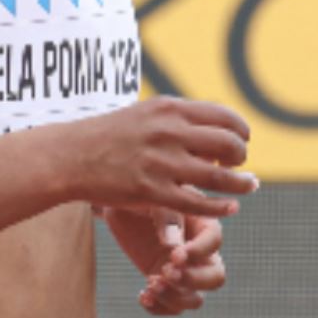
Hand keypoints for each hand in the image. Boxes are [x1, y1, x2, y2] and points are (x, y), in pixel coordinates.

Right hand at [76, 97, 257, 218]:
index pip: (226, 117)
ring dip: (243, 183)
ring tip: (249, 186)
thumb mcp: (144, 115)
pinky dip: (222, 207)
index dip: (241, 133)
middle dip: (241, 157)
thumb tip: (215, 127)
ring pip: (221, 177)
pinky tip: (229, 208)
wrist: (68, 156)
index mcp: (168, 109)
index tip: (240, 143)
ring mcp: (161, 163)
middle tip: (238, 165)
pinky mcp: (152, 191)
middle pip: (230, 145)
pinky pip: (200, 203)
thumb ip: (178, 120)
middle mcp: (168, 132)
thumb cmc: (106, 136)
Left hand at [102, 206, 227, 315]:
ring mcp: (185, 272)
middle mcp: (200, 252)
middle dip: (193, 280)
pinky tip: (143, 297)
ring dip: (176, 297)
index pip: (214, 242)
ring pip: (196, 299)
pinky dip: (160, 307)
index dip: (198, 252)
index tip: (174, 255)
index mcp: (203, 224)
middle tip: (166, 272)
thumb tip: (172, 244)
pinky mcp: (168, 284)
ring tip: (151, 285)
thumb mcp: (152, 198)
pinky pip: (174, 307)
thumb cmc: (142, 195)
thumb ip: (166, 218)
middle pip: (216, 278)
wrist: (122, 204)